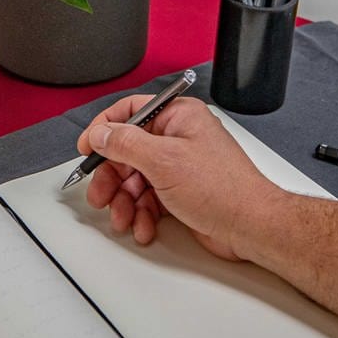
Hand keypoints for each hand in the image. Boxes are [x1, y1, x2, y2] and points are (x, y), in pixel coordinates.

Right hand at [75, 96, 285, 260]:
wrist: (251, 226)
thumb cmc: (223, 189)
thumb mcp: (163, 161)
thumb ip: (125, 144)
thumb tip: (100, 133)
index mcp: (178, 117)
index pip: (130, 112)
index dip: (104, 129)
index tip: (87, 148)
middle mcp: (179, 138)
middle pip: (128, 152)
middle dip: (112, 178)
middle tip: (101, 195)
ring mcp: (180, 166)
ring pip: (136, 180)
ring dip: (126, 202)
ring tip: (124, 218)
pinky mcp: (182, 192)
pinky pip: (150, 199)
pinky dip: (143, 214)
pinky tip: (145, 226)